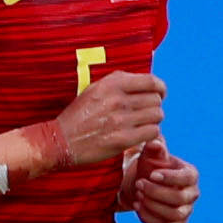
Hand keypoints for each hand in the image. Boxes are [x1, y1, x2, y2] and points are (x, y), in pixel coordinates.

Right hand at [47, 67, 165, 169]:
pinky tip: (140, 135)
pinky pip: (152, 132)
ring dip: (153, 121)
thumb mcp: (94, 89)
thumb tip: (147, 84)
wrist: (61, 141)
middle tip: (146, 113)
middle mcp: (117, 100)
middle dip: (154, 106)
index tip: (160, 94)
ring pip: (157, 116)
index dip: (161, 88)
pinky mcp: (123, 139)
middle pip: (156, 100)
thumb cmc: (79, 116)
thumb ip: (119, 83)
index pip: (151, 81)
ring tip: (143, 124)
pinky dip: (150, 133)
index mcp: (111, 84)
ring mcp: (120, 120)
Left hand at [127, 147, 200, 222]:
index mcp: (190, 174)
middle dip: (156, 192)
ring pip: (174, 215)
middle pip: (179, 199)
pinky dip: (149, 219)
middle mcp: (192, 194)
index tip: (152, 174)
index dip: (170, 178)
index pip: (187, 178)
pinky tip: (137, 206)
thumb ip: (155, 147)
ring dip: (152, 206)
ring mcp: (186, 211)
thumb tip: (155, 142)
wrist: (142, 183)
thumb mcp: (150, 154)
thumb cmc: (150, 166)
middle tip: (139, 184)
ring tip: (137, 195)